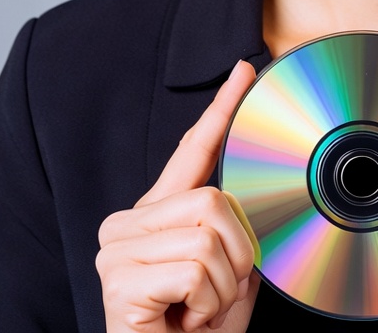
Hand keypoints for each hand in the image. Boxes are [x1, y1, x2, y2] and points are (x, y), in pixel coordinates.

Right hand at [96, 60, 260, 332]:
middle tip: (217, 292)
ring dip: (222, 284)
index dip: (221, 109)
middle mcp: (128, 224)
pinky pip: (194, 269)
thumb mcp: (231, 276)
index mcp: (158, 216)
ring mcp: (117, 250)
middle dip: (236, 252)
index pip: (193, 151)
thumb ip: (238, 231)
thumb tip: (261, 196)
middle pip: (213, 198)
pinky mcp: (118, 280)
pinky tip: (183, 321)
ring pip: (208, 234)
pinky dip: (206, 302)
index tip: (245, 71)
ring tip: (197, 310)